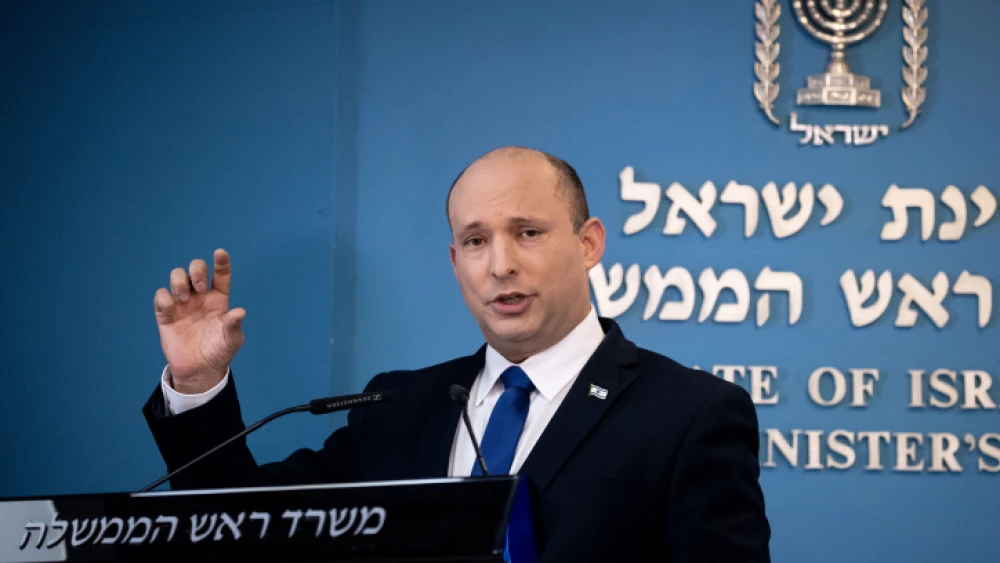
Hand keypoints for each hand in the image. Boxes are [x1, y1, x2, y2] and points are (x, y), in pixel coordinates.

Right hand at [153, 249, 245, 393]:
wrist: (200, 370)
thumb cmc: (219, 352)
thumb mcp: (232, 340)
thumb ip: (234, 325)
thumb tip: (240, 312)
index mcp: (219, 299)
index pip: (221, 275)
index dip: (221, 262)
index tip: (220, 253)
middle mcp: (200, 297)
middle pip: (196, 268)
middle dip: (196, 270)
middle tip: (198, 287)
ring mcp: (182, 304)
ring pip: (177, 276)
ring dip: (179, 280)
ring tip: (184, 297)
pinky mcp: (166, 315)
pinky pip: (161, 297)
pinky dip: (164, 297)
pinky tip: (171, 308)